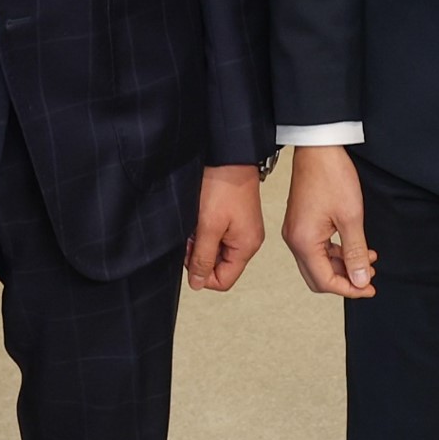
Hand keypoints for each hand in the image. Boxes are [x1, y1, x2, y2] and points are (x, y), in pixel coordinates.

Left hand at [187, 164, 263, 290]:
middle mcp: (248, 240)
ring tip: (196, 224)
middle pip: (220, 267)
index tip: (190, 257)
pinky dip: (205, 231)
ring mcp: (242, 230)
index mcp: (246, 246)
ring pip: (216, 251)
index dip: (203, 275)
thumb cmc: (223, 185)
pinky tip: (200, 217)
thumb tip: (198, 283)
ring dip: (201, 242)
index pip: (223, 281)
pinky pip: (218, 236)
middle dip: (200, 256)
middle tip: (191, 237)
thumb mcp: (208, 226)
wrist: (228, 156)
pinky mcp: (236, 219)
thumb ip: (202, 257)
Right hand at [280, 144, 376, 297]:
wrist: (319, 148)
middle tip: (368, 279)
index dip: (349, 289)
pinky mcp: (300, 222)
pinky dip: (335, 252)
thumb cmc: (331, 176)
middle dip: (345, 280)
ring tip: (367, 260)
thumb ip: (356, 252)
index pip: (325, 281)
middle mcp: (295, 240)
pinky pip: (316, 248)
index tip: (368, 288)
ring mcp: (296, 231)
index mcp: (303, 241)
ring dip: (342, 265)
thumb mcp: (351, 217)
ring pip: (318, 262)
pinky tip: (354, 247)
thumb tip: (359, 279)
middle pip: (318, 276)